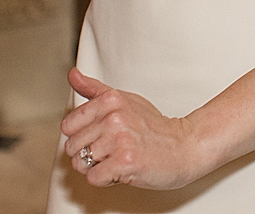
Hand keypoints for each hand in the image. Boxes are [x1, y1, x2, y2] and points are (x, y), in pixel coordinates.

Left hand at [61, 69, 208, 190]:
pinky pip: (93, 178)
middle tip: (114, 149)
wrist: (186, 147)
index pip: (68, 125)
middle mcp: (113, 117)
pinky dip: (105, 179)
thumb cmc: (155, 128)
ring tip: (118, 158)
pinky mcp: (124, 161)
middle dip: (89, 154)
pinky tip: (122, 170)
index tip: (102, 136)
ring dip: (97, 167)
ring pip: (80, 164)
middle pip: (72, 147)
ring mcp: (119, 139)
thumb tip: (73, 75)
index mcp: (110, 100)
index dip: (83, 136)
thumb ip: (94, 90)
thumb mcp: (125, 101)